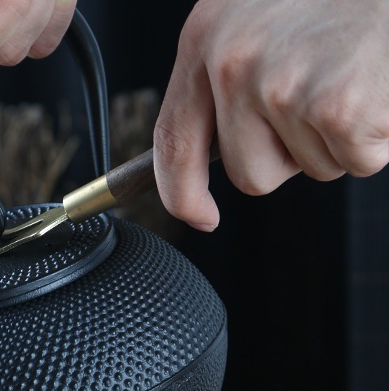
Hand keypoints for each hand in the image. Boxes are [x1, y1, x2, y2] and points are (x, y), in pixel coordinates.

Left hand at [153, 0, 388, 230]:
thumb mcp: (255, 14)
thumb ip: (224, 76)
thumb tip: (210, 149)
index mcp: (204, 39)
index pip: (173, 143)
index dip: (182, 195)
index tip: (201, 217)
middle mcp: (233, 64)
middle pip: (249, 174)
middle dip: (290, 156)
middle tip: (321, 94)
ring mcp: (282, 87)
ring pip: (310, 169)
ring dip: (337, 139)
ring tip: (352, 75)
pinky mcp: (338, 105)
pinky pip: (356, 162)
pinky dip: (376, 137)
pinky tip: (378, 83)